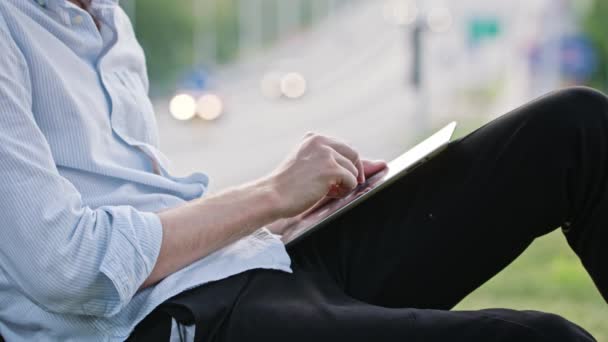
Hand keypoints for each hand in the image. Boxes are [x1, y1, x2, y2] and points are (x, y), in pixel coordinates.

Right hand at [267, 132, 386, 219]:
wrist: (273, 195)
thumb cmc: (287, 185)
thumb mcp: (304, 162)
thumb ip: (322, 158)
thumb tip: (350, 165)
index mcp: (313, 138)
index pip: (342, 145)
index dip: (347, 161)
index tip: (348, 174)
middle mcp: (321, 142)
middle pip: (352, 153)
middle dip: (354, 169)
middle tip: (349, 184)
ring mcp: (326, 154)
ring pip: (352, 169)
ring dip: (347, 183)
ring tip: (332, 192)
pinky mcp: (331, 169)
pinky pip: (352, 180)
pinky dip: (345, 190)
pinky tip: (330, 194)